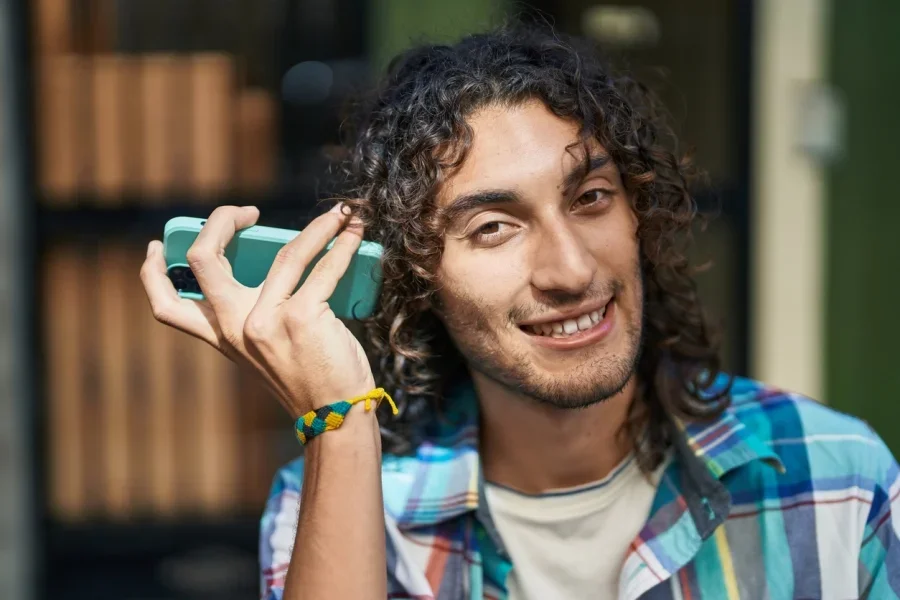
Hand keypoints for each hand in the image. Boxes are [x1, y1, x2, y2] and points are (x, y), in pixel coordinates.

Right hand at [140, 204, 375, 419]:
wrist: (336, 416)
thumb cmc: (311, 377)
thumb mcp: (267, 349)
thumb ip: (259, 313)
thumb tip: (281, 257)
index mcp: (223, 336)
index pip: (168, 306)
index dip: (152, 272)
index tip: (159, 245)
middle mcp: (236, 327)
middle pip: (203, 259)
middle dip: (220, 221)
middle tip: (248, 212)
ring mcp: (266, 321)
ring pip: (285, 252)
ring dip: (318, 227)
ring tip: (339, 215)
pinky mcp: (301, 317)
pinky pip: (323, 267)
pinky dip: (342, 245)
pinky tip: (354, 234)